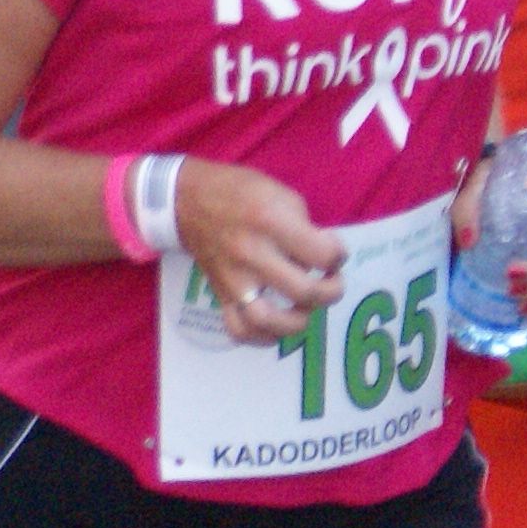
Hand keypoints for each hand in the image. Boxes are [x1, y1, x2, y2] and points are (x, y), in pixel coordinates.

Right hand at [172, 160, 345, 344]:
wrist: (189, 200)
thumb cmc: (240, 191)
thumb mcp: (281, 194)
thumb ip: (304, 227)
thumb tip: (319, 258)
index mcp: (270, 222)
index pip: (322, 254)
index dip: (338, 254)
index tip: (332, 249)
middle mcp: (251, 254)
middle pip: (303, 293)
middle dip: (330, 291)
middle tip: (329, 281)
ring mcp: (233, 278)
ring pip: (268, 320)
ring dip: (298, 321)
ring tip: (304, 307)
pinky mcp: (220, 294)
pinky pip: (239, 330)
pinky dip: (262, 336)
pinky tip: (276, 325)